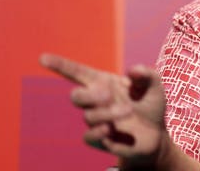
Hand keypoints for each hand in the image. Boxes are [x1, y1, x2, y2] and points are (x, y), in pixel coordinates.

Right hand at [40, 53, 168, 167]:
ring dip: (109, 113)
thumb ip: (147, 74)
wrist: (156, 136)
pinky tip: (111, 130)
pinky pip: (88, 137)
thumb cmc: (151, 106)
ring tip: (129, 111)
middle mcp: (96, 101)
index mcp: (104, 83)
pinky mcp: (99, 140)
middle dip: (90, 95)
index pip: (77, 73)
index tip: (43, 58)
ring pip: (89, 116)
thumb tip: (134, 70)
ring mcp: (96, 121)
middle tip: (109, 96)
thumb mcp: (155, 86)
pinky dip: (97, 133)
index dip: (60, 65)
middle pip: (76, 96)